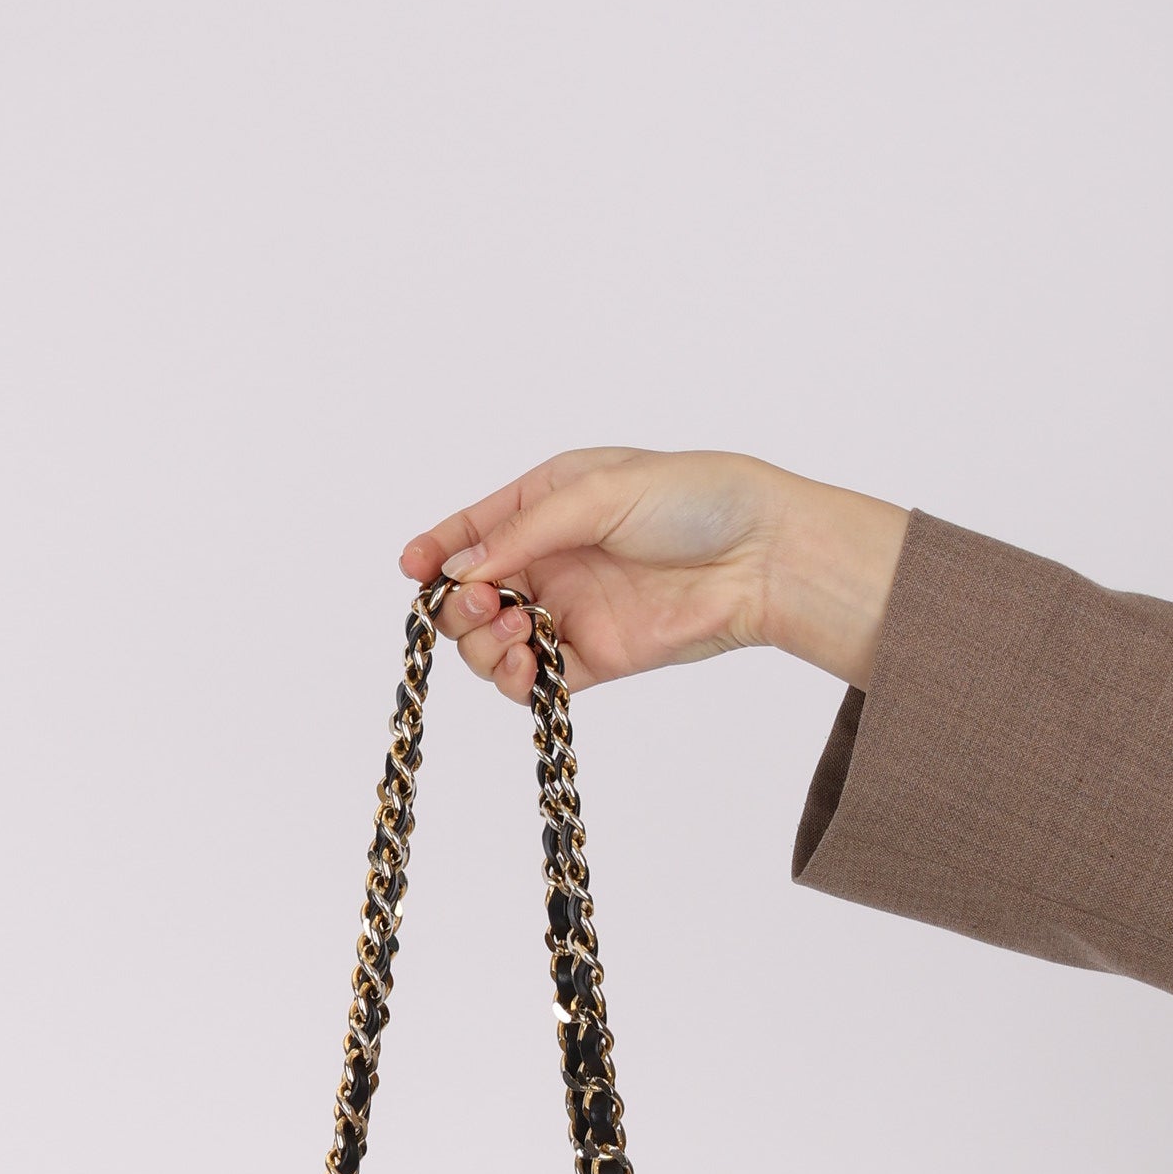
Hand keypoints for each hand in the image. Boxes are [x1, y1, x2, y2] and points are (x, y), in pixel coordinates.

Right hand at [398, 448, 909, 704]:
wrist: (761, 556)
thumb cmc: (693, 499)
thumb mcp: (595, 492)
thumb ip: (521, 532)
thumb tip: (458, 570)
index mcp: (544, 505)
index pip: (469, 531)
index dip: (434, 550)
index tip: (411, 569)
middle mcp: (548, 560)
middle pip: (467, 596)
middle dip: (456, 604)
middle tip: (483, 603)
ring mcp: (567, 612)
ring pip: (488, 643)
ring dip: (480, 642)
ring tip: (509, 629)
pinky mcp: (592, 659)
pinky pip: (530, 681)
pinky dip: (512, 678)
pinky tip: (523, 662)